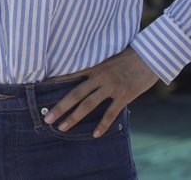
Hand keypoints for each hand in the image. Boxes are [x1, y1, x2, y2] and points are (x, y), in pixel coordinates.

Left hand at [42, 48, 158, 137]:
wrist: (150, 55)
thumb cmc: (129, 55)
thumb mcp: (108, 57)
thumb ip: (96, 67)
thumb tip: (85, 74)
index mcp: (94, 66)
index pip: (69, 75)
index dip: (54, 82)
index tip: (40, 89)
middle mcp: (99, 77)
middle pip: (75, 94)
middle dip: (60, 107)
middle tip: (47, 118)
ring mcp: (111, 86)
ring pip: (88, 104)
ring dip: (74, 117)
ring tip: (62, 127)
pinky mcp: (124, 95)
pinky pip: (111, 113)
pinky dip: (102, 124)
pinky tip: (95, 134)